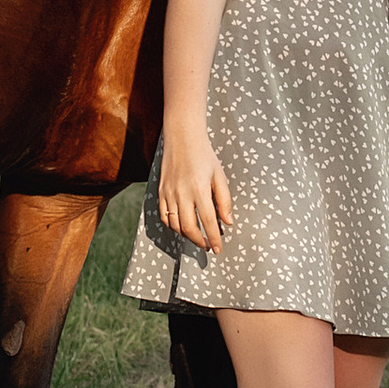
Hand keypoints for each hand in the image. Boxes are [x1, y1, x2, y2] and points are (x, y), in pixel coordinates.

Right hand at [157, 123, 232, 253]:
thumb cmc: (204, 156)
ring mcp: (169, 193)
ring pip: (175, 225)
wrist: (182, 138)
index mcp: (200, 189)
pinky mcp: (161, 191)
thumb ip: (224, 200)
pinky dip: (173, 226)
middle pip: (189, 228)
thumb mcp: (219, 176)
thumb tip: (227, 222)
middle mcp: (182, 193)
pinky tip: (182, 226)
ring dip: (186, 235)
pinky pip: (164, 216)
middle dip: (199, 241)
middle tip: (208, 246)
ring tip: (197, 237)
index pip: (208, 221)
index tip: (218, 249)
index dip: (214, 238)